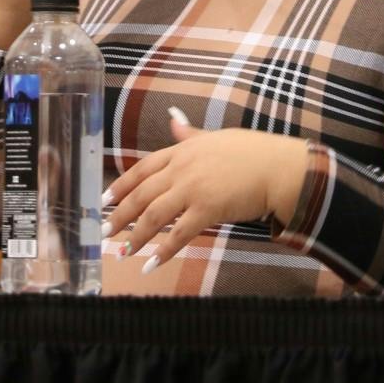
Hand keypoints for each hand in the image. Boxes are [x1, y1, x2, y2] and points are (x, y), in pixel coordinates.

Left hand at [103, 109, 311, 271]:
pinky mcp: (207, 209)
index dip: (121, 185)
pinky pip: (179, 234)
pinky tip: (151, 264)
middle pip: (141, 194)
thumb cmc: (254, 153)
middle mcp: (182, 169)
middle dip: (119, 215)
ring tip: (124, 252)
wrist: (279, 168)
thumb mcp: (217, 137)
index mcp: (183, 150)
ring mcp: (193, 189)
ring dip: (136, 237)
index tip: (104, 199)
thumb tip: (172, 118)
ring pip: (154, 216)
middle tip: (104, 232)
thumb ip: (191, 134)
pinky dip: (163, 251)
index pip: (142, 168)